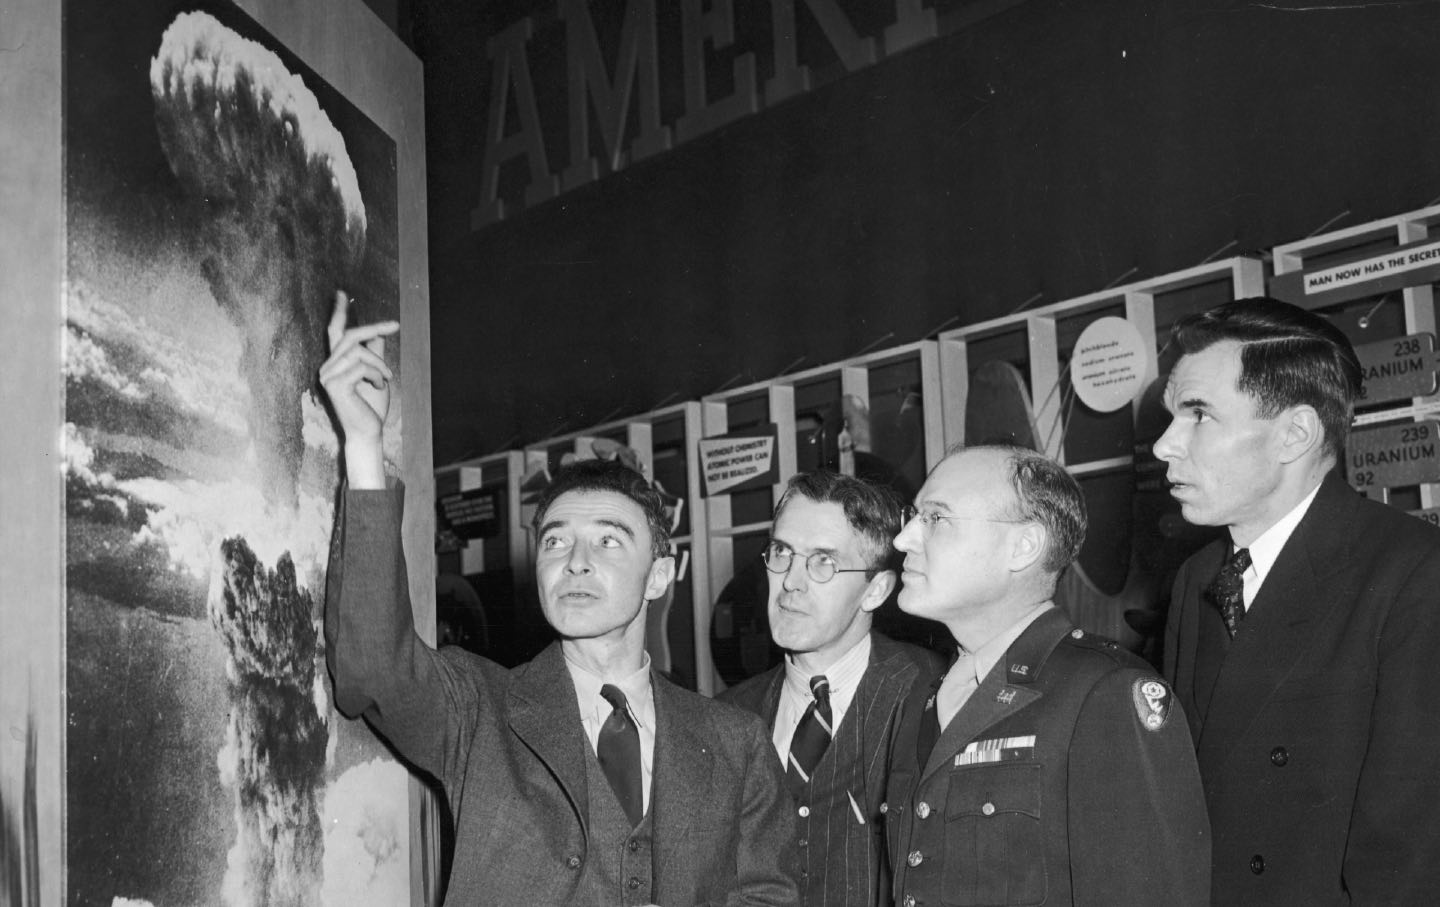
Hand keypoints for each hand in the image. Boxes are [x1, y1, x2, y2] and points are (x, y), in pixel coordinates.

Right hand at [319, 290, 397, 487]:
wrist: (368, 432)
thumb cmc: (371, 406)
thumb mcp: (376, 375)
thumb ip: (374, 354)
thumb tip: (378, 334)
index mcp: (335, 363)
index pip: (334, 332)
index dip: (338, 312)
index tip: (343, 293)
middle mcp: (327, 367)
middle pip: (350, 336)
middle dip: (374, 328)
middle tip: (395, 325)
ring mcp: (328, 376)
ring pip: (359, 351)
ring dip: (379, 364)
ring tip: (386, 379)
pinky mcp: (335, 385)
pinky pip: (361, 366)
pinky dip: (376, 375)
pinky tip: (379, 388)